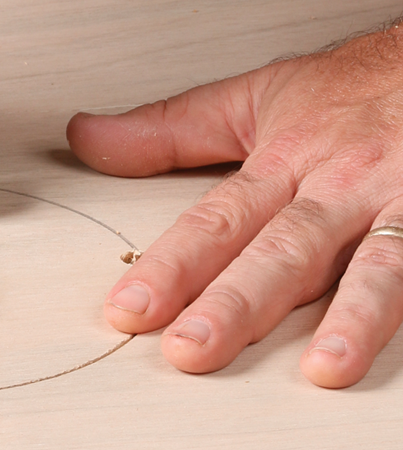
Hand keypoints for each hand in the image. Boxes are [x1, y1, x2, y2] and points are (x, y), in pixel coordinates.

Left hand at [67, 22, 402, 387]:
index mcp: (285, 162)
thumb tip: (86, 136)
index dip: (171, 266)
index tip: (130, 309)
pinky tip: (385, 347)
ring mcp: (398, 205)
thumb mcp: (254, 98)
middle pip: (282, 249)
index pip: (218, 221)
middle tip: (191, 348)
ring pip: (370, 265)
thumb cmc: (354, 89)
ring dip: (348, 317)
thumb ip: (170, 129)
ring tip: (322, 368)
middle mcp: (339, 186)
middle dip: (235, 303)